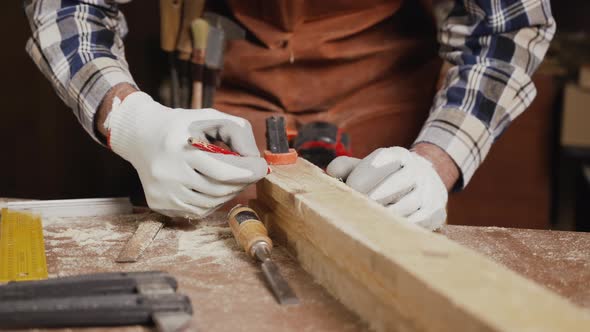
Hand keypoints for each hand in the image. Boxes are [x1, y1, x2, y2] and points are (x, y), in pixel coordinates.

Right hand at [104, 91, 267, 218]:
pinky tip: (214, 188)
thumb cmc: (183, 125)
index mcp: (179, 149)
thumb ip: (237, 132)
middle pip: (218, 190)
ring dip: (228, 193)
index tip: (261, 168)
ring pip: (210, 204)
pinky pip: (196, 211)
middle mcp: (168, 173)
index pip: (222, 170)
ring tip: (233, 179)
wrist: (141, 135)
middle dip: (241, 183)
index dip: (247, 172)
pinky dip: (212, 202)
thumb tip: (255, 159)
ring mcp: (162, 192)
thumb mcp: (210, 117)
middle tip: (250, 174)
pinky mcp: (159, 204)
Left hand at [326, 147, 447, 229]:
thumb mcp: (366, 166)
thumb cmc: (384, 177)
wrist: (425, 181)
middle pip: (392, 186)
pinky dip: (398, 228)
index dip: (359, 179)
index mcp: (397, 155)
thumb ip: (345, 166)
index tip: (348, 191)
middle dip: (370, 199)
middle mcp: (416, 170)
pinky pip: (417, 223)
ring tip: (365, 222)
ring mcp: (429, 191)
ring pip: (404, 206)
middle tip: (354, 211)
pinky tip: (383, 231)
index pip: (378, 163)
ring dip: (383, 216)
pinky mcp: (436, 212)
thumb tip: (331, 173)